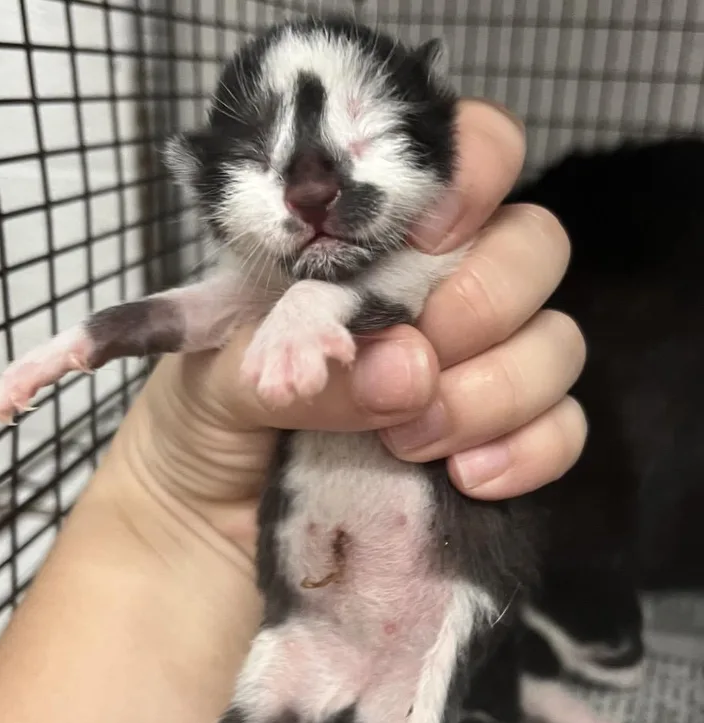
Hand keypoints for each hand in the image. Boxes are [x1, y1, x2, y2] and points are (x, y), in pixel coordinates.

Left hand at [115, 98, 584, 554]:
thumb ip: (296, 353)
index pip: (467, 155)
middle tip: (412, 366)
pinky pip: (563, 430)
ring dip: (496, 389)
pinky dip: (530, 450)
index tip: (427, 236)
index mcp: (370, 244)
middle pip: (534, 247)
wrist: (203, 523)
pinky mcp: (495, 442)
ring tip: (411, 442)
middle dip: (482, 303)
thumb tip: (405, 370)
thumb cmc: (203, 420)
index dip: (473, 175)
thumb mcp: (217, 371)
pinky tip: (468, 478)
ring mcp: (475, 368)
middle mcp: (437, 291)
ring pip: (558, 343)